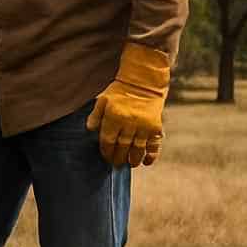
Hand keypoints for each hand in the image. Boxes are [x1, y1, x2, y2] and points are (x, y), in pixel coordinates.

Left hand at [85, 43, 171, 166]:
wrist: (143, 83)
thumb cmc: (119, 92)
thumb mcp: (102, 100)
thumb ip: (95, 116)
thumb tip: (90, 130)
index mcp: (114, 117)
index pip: (108, 141)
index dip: (106, 152)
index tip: (106, 157)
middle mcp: (129, 123)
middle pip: (122, 147)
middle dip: (118, 158)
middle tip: (116, 164)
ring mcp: (144, 126)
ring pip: (138, 149)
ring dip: (133, 159)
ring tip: (129, 164)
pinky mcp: (156, 127)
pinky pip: (154, 145)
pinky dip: (151, 155)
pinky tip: (147, 162)